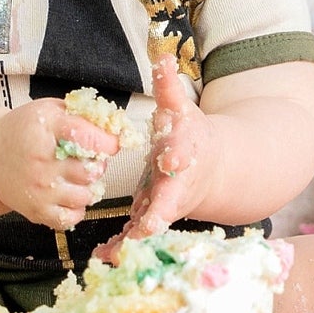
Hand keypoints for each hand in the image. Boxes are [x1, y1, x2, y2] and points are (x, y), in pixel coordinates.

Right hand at [0, 100, 119, 230]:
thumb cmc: (24, 131)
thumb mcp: (49, 110)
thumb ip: (81, 113)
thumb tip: (113, 123)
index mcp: (45, 129)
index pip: (87, 137)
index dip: (107, 142)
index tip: (111, 143)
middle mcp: (41, 160)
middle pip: (91, 169)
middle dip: (98, 164)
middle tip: (88, 159)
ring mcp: (39, 188)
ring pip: (86, 194)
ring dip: (89, 186)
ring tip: (77, 177)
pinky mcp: (37, 210)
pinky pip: (71, 217)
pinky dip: (77, 208)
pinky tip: (69, 195)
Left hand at [94, 52, 211, 258]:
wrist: (212, 171)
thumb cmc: (192, 137)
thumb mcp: (182, 111)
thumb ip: (169, 87)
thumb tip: (161, 55)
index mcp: (184, 159)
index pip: (182, 159)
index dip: (177, 158)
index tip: (170, 159)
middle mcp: (177, 189)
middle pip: (168, 204)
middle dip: (155, 216)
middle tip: (143, 228)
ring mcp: (165, 208)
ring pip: (150, 228)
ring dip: (133, 242)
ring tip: (111, 255)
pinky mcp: (152, 218)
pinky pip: (135, 235)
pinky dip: (120, 246)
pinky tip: (101, 257)